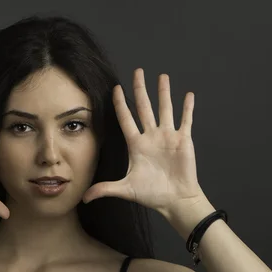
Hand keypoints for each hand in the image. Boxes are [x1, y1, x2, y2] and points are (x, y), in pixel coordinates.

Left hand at [82, 68, 204, 213]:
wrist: (175, 200)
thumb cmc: (152, 194)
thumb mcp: (125, 189)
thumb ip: (105, 189)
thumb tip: (83, 198)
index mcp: (136, 144)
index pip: (126, 118)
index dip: (120, 103)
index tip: (116, 88)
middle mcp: (151, 136)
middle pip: (144, 107)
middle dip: (140, 89)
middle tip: (137, 71)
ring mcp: (168, 137)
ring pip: (165, 109)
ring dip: (164, 93)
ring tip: (162, 76)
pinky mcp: (183, 140)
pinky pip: (185, 120)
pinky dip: (187, 108)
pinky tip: (188, 94)